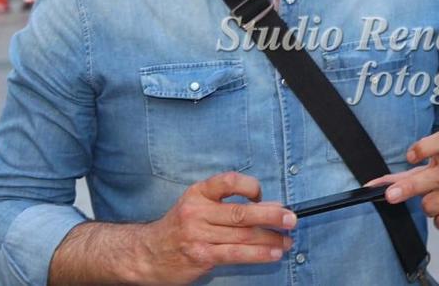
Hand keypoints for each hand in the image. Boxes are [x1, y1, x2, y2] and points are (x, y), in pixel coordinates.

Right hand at [137, 172, 295, 284]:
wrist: (147, 253)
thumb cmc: (178, 227)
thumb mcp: (195, 206)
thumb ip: (225, 205)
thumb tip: (266, 206)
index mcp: (198, 193)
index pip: (228, 181)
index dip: (250, 186)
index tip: (262, 195)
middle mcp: (197, 211)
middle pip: (241, 212)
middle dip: (271, 214)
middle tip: (291, 218)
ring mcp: (198, 235)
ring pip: (243, 235)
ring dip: (270, 239)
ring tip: (288, 241)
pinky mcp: (201, 256)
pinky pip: (236, 254)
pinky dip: (258, 254)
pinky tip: (273, 254)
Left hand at [367, 131, 438, 235]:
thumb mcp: (428, 173)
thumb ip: (399, 178)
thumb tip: (369, 187)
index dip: (426, 146)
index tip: (409, 157)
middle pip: (437, 176)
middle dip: (411, 187)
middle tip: (391, 196)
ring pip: (437, 203)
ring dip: (427, 208)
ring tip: (435, 203)